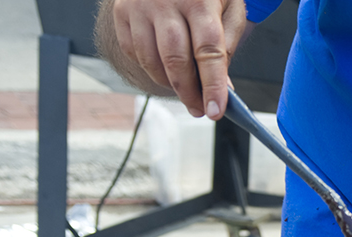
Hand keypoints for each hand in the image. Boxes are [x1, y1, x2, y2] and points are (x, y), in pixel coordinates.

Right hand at [111, 0, 245, 118]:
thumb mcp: (229, 6)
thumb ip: (228, 44)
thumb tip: (223, 87)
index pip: (208, 52)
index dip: (212, 86)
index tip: (215, 111)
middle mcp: (165, 2)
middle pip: (176, 61)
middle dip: (189, 93)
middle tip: (200, 109)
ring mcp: (139, 6)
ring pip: (151, 62)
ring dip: (169, 84)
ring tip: (185, 90)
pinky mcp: (122, 12)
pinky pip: (134, 53)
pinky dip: (150, 68)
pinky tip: (165, 68)